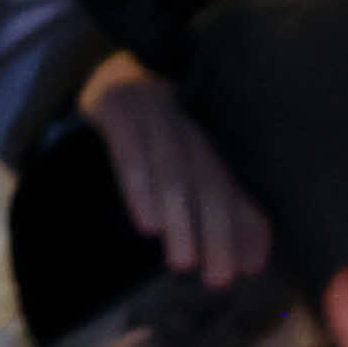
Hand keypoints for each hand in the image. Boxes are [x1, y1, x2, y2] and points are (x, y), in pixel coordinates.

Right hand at [82, 55, 270, 286]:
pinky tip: (146, 226)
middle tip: (217, 278)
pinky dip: (141, 191)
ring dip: (181, 221)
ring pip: (174, 173)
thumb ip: (207, 195)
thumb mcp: (177, 153)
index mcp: (207, 132)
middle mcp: (187, 120)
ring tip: (182, 263)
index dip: (248, 224)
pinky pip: (130, 155)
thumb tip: (246, 256)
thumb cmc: (140, 126)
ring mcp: (151, 111)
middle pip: (209, 182)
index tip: (250, 269)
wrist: (97, 68)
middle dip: (216, 233)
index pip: (235, 182)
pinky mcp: (115, 109)